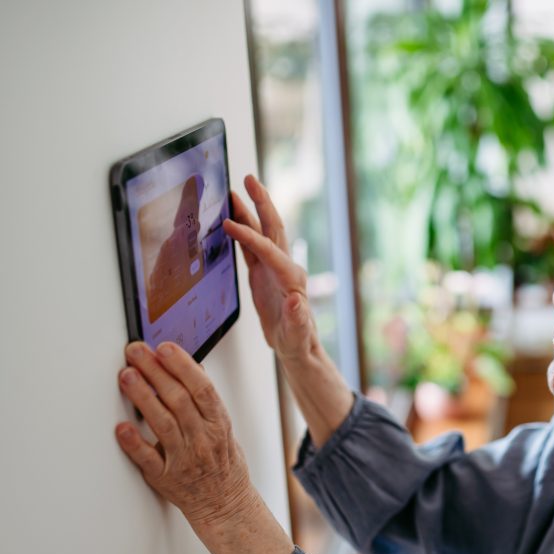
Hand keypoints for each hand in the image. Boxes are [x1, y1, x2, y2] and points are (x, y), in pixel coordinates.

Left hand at [115, 341, 256, 526]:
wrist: (225, 504)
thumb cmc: (223, 464)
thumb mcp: (224, 428)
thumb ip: (207, 401)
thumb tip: (194, 368)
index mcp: (218, 424)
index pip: (202, 388)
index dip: (183, 365)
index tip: (165, 348)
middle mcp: (203, 439)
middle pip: (178, 399)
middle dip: (155, 371)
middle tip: (136, 352)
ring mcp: (184, 459)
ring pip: (163, 423)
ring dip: (143, 397)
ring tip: (127, 376)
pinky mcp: (165, 477)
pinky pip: (148, 459)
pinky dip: (134, 443)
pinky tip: (121, 427)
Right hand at [223, 175, 316, 360]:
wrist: (297, 347)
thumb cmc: (298, 341)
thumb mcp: (297, 333)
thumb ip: (297, 318)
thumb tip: (296, 300)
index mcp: (291, 278)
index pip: (269, 250)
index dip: (249, 236)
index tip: (229, 224)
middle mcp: (285, 267)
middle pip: (272, 228)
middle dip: (261, 202)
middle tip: (248, 179)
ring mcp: (274, 268)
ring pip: (261, 233)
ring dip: (249, 212)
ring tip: (233, 192)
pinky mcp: (264, 274)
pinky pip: (252, 247)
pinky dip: (242, 232)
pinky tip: (230, 221)